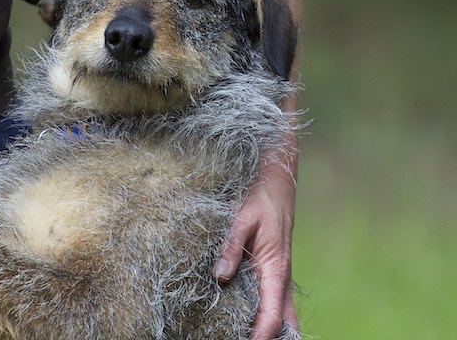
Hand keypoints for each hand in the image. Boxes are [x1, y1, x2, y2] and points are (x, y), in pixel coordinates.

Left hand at [215, 148, 297, 339]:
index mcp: (276, 269)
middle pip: (282, 322)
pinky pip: (271, 300)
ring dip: (268, 329)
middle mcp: (280, 277)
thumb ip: (231, 247)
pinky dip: (264, 315)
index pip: (272, 315)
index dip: (260, 335)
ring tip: (244, 335)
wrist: (277, 179)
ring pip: (280, 313)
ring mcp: (277, 275)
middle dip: (270, 337)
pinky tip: (245, 321)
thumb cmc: (261, 197)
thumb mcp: (243, 218)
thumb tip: (220, 276)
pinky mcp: (270, 269)